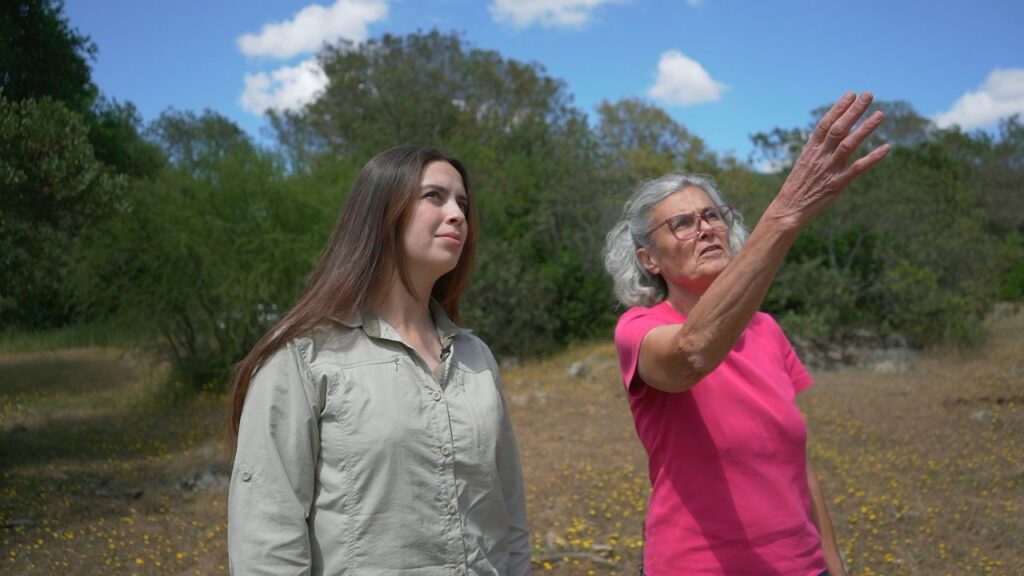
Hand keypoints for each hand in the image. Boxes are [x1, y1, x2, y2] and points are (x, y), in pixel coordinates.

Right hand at [768, 92, 890, 229]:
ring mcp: (829, 169)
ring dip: (865, 128)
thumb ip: (818, 149)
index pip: (825, 123)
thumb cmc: (797, 186)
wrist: (788, 209)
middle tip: (868, 95)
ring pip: (849, 144)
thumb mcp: (804, 163)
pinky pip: (857, 168)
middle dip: (854, 111)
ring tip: (880, 114)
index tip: (851, 95)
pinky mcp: (837, 184)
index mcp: (810, 150)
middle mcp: (820, 156)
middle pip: (838, 129)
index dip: (839, 108)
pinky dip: (872, 158)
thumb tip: (832, 135)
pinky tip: (886, 148)